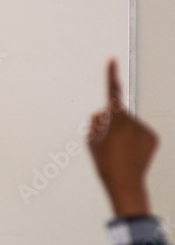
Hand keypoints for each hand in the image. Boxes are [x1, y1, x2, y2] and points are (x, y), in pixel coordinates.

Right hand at [87, 60, 156, 217]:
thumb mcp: (91, 143)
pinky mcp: (153, 138)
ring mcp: (144, 129)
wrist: (125, 184)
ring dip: (123, 133)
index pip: (112, 93)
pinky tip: (130, 154)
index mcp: (115, 121)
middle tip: (107, 144)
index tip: (111, 60)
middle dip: (111, 123)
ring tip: (119, 153)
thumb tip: (100, 114)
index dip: (111, 75)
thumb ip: (94, 124)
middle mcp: (132, 121)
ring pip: (129, 124)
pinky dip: (134, 140)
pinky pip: (140, 133)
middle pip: (118, 114)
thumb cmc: (105, 165)